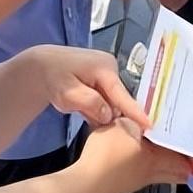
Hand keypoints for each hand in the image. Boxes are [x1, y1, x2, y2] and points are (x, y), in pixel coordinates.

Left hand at [32, 45, 149, 129]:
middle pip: (119, 100)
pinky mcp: (104, 81)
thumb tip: (109, 115)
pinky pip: (107, 100)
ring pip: (113, 102)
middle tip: (97, 127)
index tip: (149, 125)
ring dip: (102, 113)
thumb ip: (90, 103)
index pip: (122, 94)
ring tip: (85, 114)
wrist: (43, 65)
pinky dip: (99, 110)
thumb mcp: (67, 93)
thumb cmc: (53, 76)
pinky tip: (87, 112)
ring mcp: (108, 75)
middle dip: (112, 116)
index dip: (135, 112)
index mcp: (104, 68)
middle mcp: (111, 69)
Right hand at [75, 119, 190, 192]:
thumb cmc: (104, 157)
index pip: (187, 162)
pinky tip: (137, 153)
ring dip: (168, 162)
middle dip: (186, 161)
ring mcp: (137, 182)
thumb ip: (135, 117)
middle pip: (179, 172)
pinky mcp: (123, 184)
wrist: (84, 184)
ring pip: (162, 174)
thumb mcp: (122, 125)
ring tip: (166, 147)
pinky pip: (144, 174)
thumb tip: (143, 113)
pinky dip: (149, 164)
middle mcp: (151, 174)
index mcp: (157, 160)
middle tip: (190, 149)